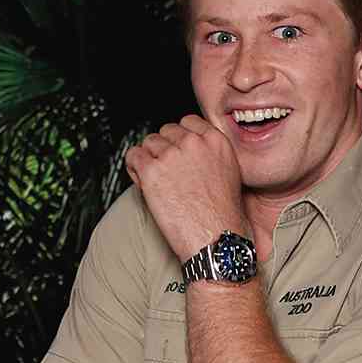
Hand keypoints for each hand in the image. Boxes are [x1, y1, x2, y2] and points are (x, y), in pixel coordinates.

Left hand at [125, 116, 245, 261]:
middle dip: (163, 149)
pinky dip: (134, 167)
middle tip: (166, 174)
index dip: (178, 140)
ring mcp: (171, 155)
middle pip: (166, 131)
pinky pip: (133, 156)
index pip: (187, 123)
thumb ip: (210, 155)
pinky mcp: (152, 171)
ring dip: (148, 159)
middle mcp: (193, 143)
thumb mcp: (228, 174)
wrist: (215, 239)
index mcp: (215, 141)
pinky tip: (143, 182)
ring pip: (148, 143)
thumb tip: (188, 151)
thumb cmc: (222, 217)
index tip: (177, 155)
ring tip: (156, 182)